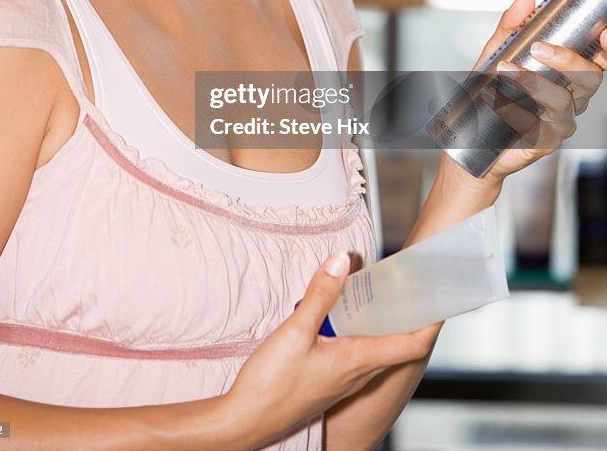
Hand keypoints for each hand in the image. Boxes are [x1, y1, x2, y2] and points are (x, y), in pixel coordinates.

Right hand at [226, 252, 438, 450]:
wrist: (244, 423)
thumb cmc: (270, 385)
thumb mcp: (294, 331)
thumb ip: (319, 294)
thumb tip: (342, 260)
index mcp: (357, 361)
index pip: (410, 344)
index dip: (430, 322)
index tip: (440, 299)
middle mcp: (356, 375)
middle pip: (397, 346)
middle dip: (408, 317)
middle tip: (410, 288)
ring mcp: (342, 383)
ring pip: (376, 352)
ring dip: (383, 326)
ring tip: (379, 297)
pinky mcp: (327, 384)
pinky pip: (357, 358)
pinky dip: (361, 336)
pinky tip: (342, 322)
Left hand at [472, 0, 606, 181]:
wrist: (470, 136)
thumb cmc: (489, 94)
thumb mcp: (496, 52)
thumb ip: (512, 26)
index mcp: (567, 75)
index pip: (598, 60)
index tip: (604, 31)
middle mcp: (570, 98)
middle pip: (590, 78)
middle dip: (568, 59)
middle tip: (538, 47)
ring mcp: (561, 122)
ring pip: (564, 100)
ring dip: (534, 82)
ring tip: (505, 69)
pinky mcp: (546, 142)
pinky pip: (541, 125)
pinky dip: (517, 110)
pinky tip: (497, 100)